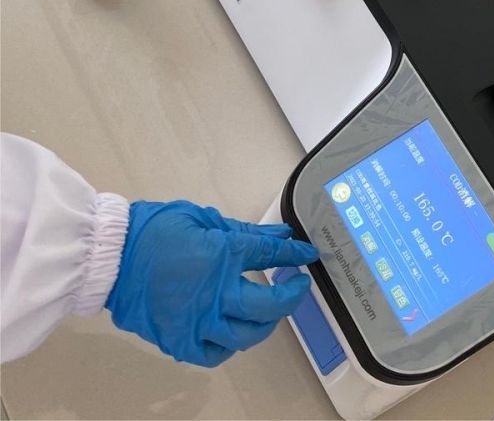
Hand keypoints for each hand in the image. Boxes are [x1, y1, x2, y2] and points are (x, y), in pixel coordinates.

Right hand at [105, 200, 318, 366]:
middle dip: (291, 296)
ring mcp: (197, 321)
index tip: (307, 256)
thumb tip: (282, 236)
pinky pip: (214, 353)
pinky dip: (229, 346)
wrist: (107, 255)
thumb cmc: (153, 231)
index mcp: (222, 256)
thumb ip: (246, 232)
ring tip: (270, 312)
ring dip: (265, 324)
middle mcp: (215, 294)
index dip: (295, 257)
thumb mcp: (204, 219)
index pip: (271, 258)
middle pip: (269, 305)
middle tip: (297, 287)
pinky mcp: (178, 340)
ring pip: (246, 335)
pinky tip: (233, 332)